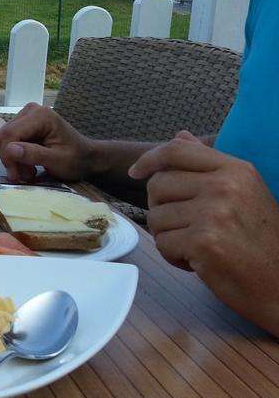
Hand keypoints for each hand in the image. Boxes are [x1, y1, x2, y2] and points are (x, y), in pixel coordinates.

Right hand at [0, 103, 93, 182]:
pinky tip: (27, 164)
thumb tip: (9, 150)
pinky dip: (14, 156)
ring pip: (2, 140)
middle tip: (24, 175)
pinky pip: (7, 141)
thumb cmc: (76, 159)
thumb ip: (34, 154)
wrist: (86, 157)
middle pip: (3, 136)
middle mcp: (30, 111)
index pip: (10, 134)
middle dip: (10, 159)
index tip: (16, 176)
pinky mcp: (22, 124)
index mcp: (40, 116)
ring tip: (28, 170)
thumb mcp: (58, 161)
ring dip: (12, 159)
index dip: (8, 157)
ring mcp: (25, 116)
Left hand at [130, 132, 278, 334]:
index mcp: (236, 170)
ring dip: (168, 236)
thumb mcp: (244, 192)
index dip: (150, 159)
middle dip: (162, 208)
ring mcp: (213, 213)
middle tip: (186, 227)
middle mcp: (225, 187)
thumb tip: (179, 136)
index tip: (136, 172)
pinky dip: (174, 257)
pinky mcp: (203, 242)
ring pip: (155, 216)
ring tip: (197, 245)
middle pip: (158, 185)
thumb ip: (209, 164)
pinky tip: (199, 262)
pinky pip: (162, 243)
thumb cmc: (260, 242)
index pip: (177, 151)